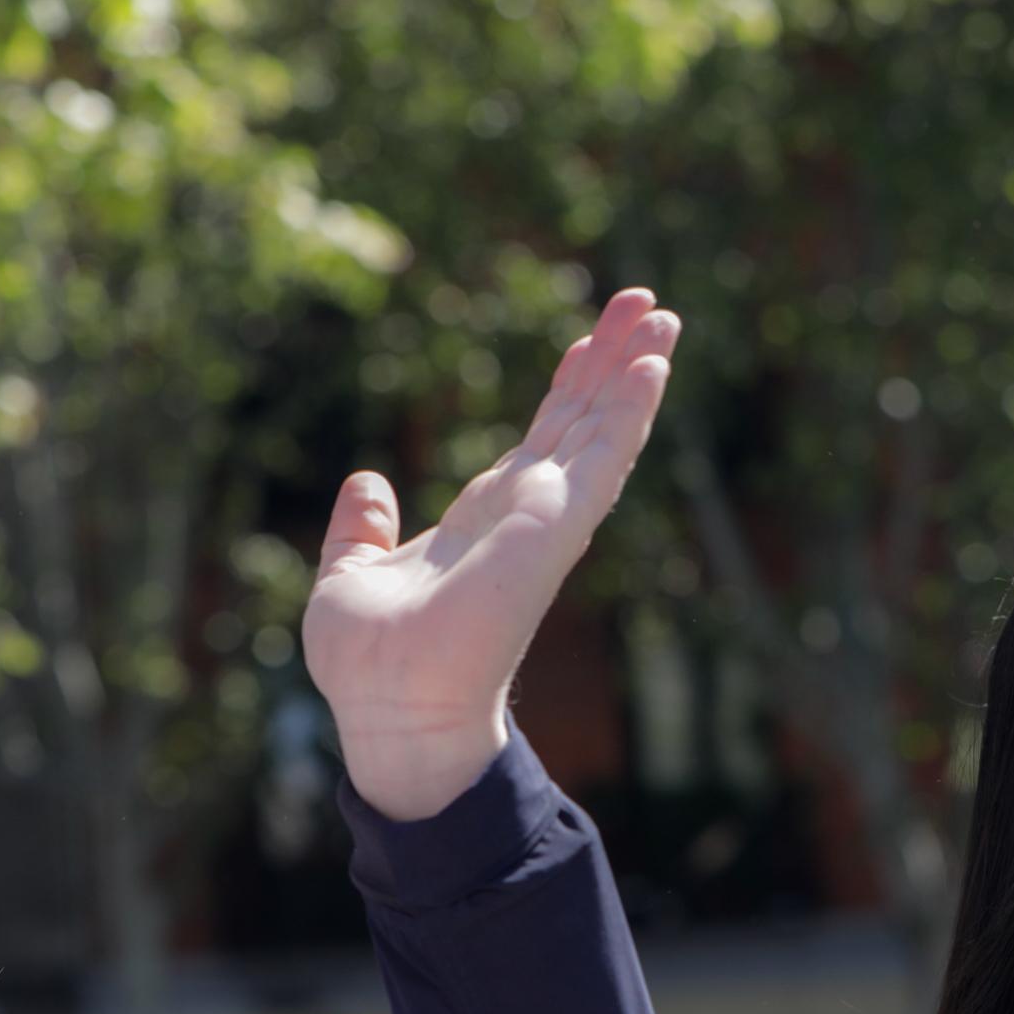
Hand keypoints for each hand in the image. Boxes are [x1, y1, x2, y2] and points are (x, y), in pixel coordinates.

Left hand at [304, 291, 680, 819]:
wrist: (391, 711)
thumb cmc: (370, 668)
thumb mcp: (348, 576)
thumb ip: (358, 530)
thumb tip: (366, 483)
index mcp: (485, 519)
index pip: (539, 439)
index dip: (566, 388)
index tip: (587, 341)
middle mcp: (526, 514)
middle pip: (581, 420)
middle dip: (613, 360)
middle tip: (646, 302)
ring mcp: (546, 520)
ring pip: (604, 430)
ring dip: (635, 371)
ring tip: (665, 315)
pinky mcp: (554, 529)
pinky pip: (602, 459)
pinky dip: (629, 412)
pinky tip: (652, 366)